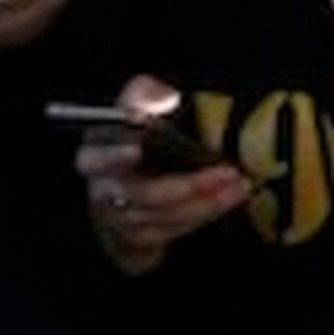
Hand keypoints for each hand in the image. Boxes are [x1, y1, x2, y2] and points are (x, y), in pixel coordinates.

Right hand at [82, 75, 253, 274]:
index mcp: (95, 157)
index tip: (137, 149)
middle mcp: (103, 192)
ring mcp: (121, 220)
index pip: (96, 159)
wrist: (124, 188)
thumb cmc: (131, 141)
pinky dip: (206, 212)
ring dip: (207, 201)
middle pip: (144, 194)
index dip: (114, 156)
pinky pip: (176, 229)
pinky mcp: (140, 239)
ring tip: (239, 183)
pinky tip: (230, 197)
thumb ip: (144, 95)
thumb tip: (164, 96)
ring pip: (166, 215)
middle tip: (226, 171)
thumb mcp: (133, 110)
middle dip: (189, 185)